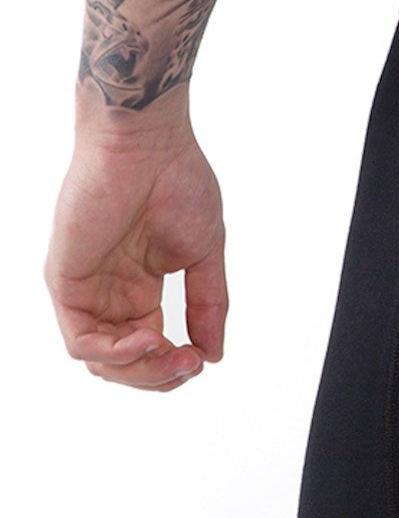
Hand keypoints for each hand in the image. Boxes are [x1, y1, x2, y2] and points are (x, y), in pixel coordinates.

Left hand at [43, 116, 227, 390]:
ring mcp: (85, 288)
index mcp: (139, 286)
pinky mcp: (65, 281)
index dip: (174, 365)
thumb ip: (207, 303)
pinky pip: (81, 340)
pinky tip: (150, 337)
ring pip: (100, 360)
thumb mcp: (204, 253)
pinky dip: (116, 352)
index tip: (203, 358)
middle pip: (123, 363)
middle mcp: (108, 292)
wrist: (147, 142)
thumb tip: (214, 353)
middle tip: (189, 364)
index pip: (149, 346)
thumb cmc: (176, 180)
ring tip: (172, 354)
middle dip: (158, 375)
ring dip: (139, 369)